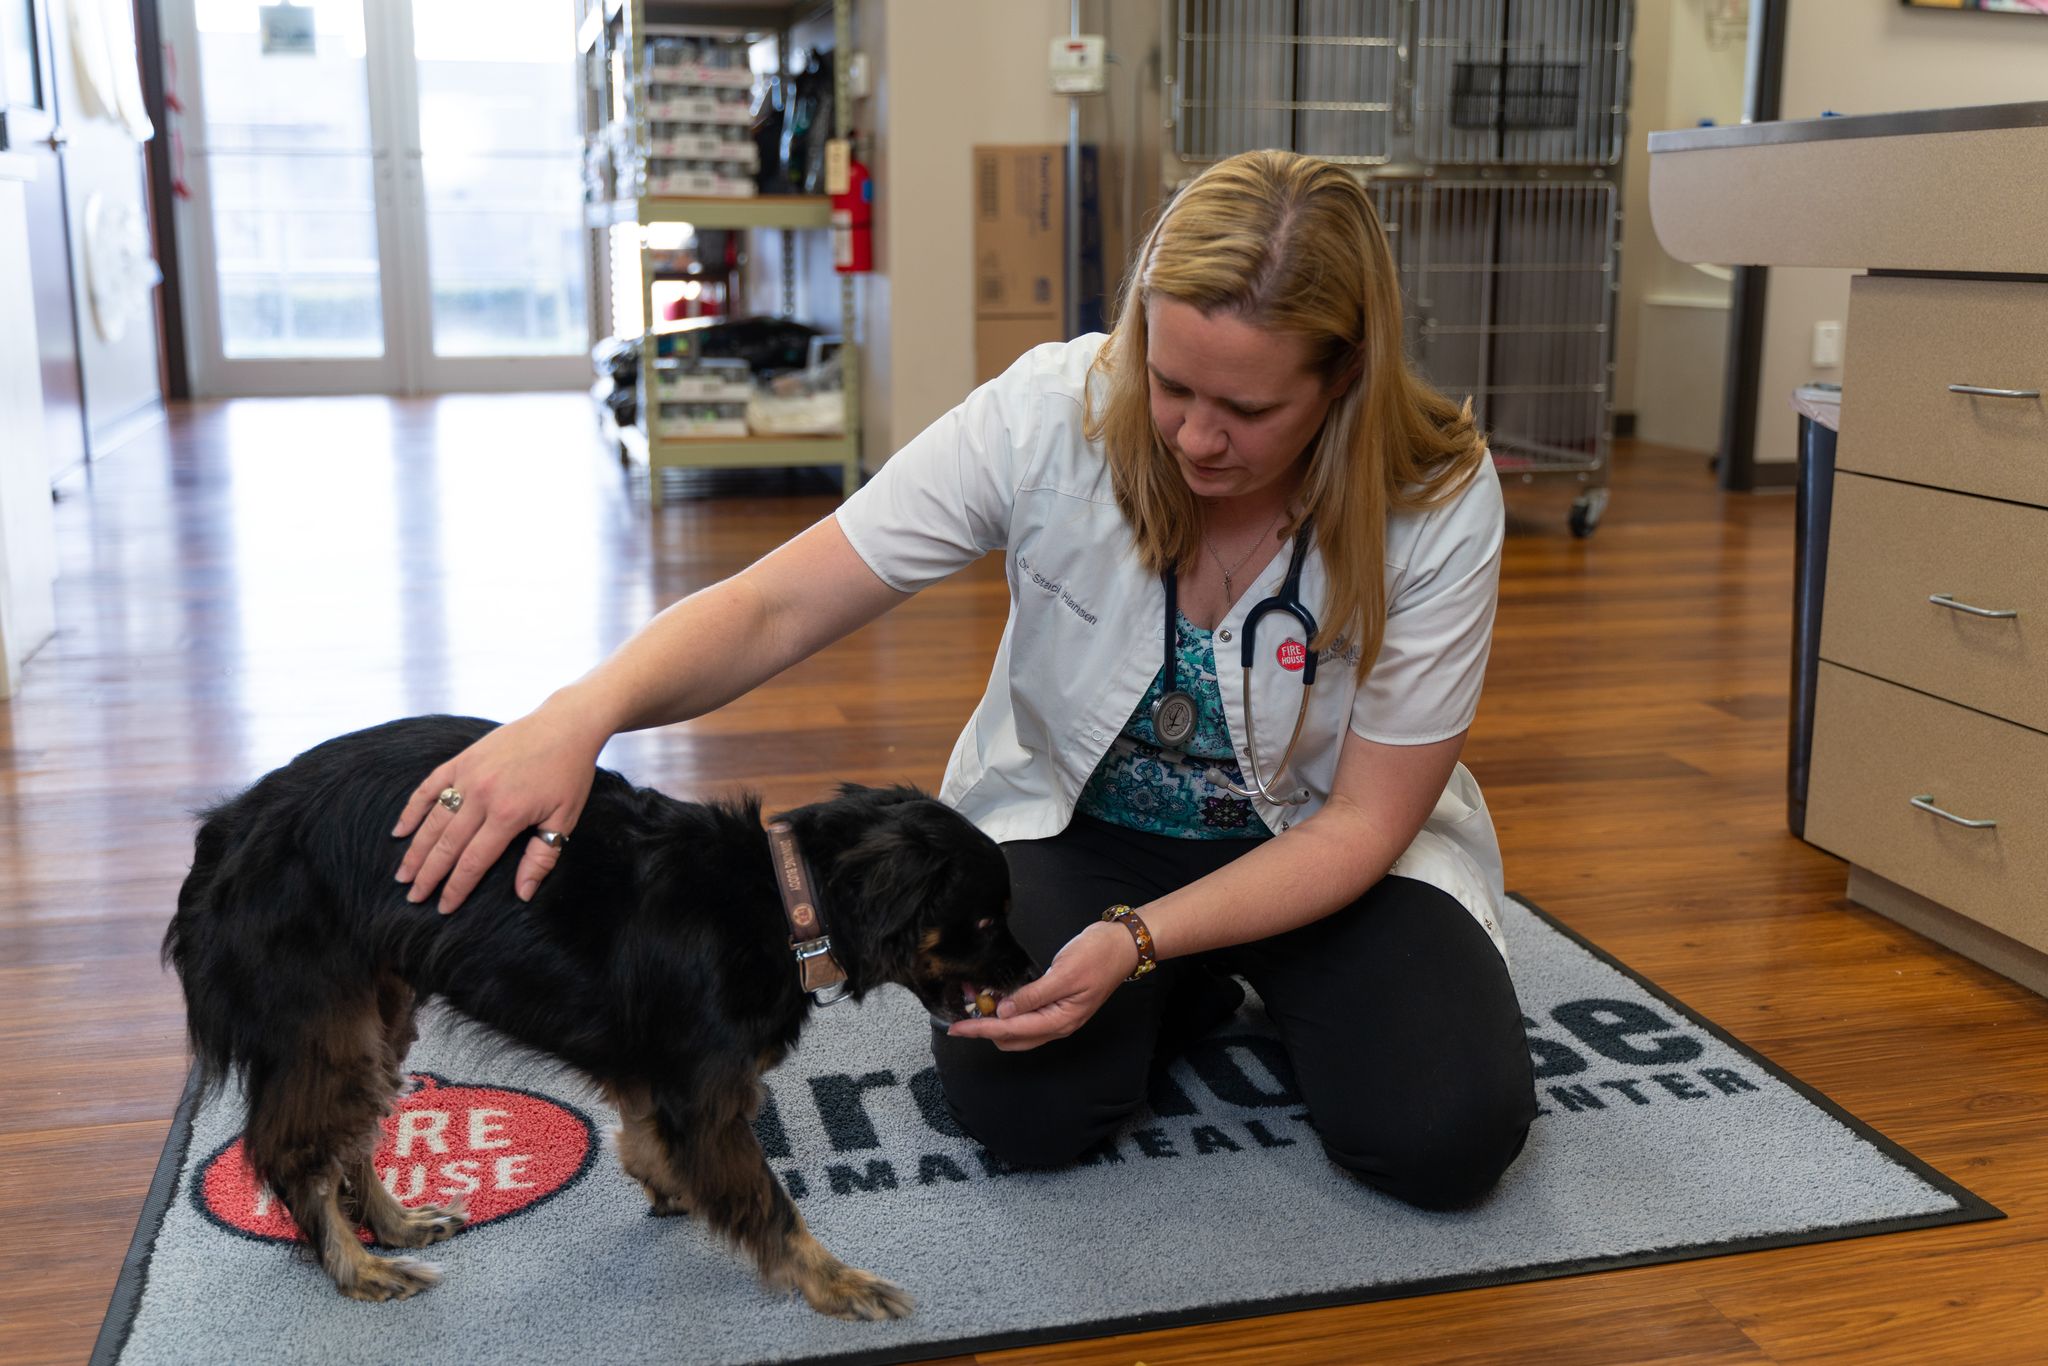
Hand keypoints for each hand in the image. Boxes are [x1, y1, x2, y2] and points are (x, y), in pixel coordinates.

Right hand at [392, 700, 608, 913]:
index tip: (442, 908)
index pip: (474, 861)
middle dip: (428, 875)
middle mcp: (482, 795)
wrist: (565, 725)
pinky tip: (400, 831)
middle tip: (413, 898)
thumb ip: (541, 857)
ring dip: (415, 850)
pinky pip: (429, 787)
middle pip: (447, 844)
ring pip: (433, 820)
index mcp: (508, 814)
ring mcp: (468, 774)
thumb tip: (523, 894)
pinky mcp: (462, 759)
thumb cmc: (569, 774)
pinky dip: (412, 809)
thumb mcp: (565, 819)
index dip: (456, 887)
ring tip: (402, 875)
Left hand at [945, 920, 1140, 1050]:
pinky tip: (997, 999)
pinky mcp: (1057, 1005)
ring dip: (994, 1021)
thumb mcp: (1063, 973)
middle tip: (962, 1012)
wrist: (1123, 945)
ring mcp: (1058, 1017)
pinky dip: (1008, 1012)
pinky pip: (1027, 1018)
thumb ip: (1033, 996)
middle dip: (984, 1028)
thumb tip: (1003, 1012)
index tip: (956, 1028)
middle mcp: (1058, 1024)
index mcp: (1059, 1020)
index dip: (981, 1030)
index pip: (1010, 1031)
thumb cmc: (1098, 956)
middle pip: (1011, 1038)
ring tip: (976, 1002)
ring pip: (1018, 1031)